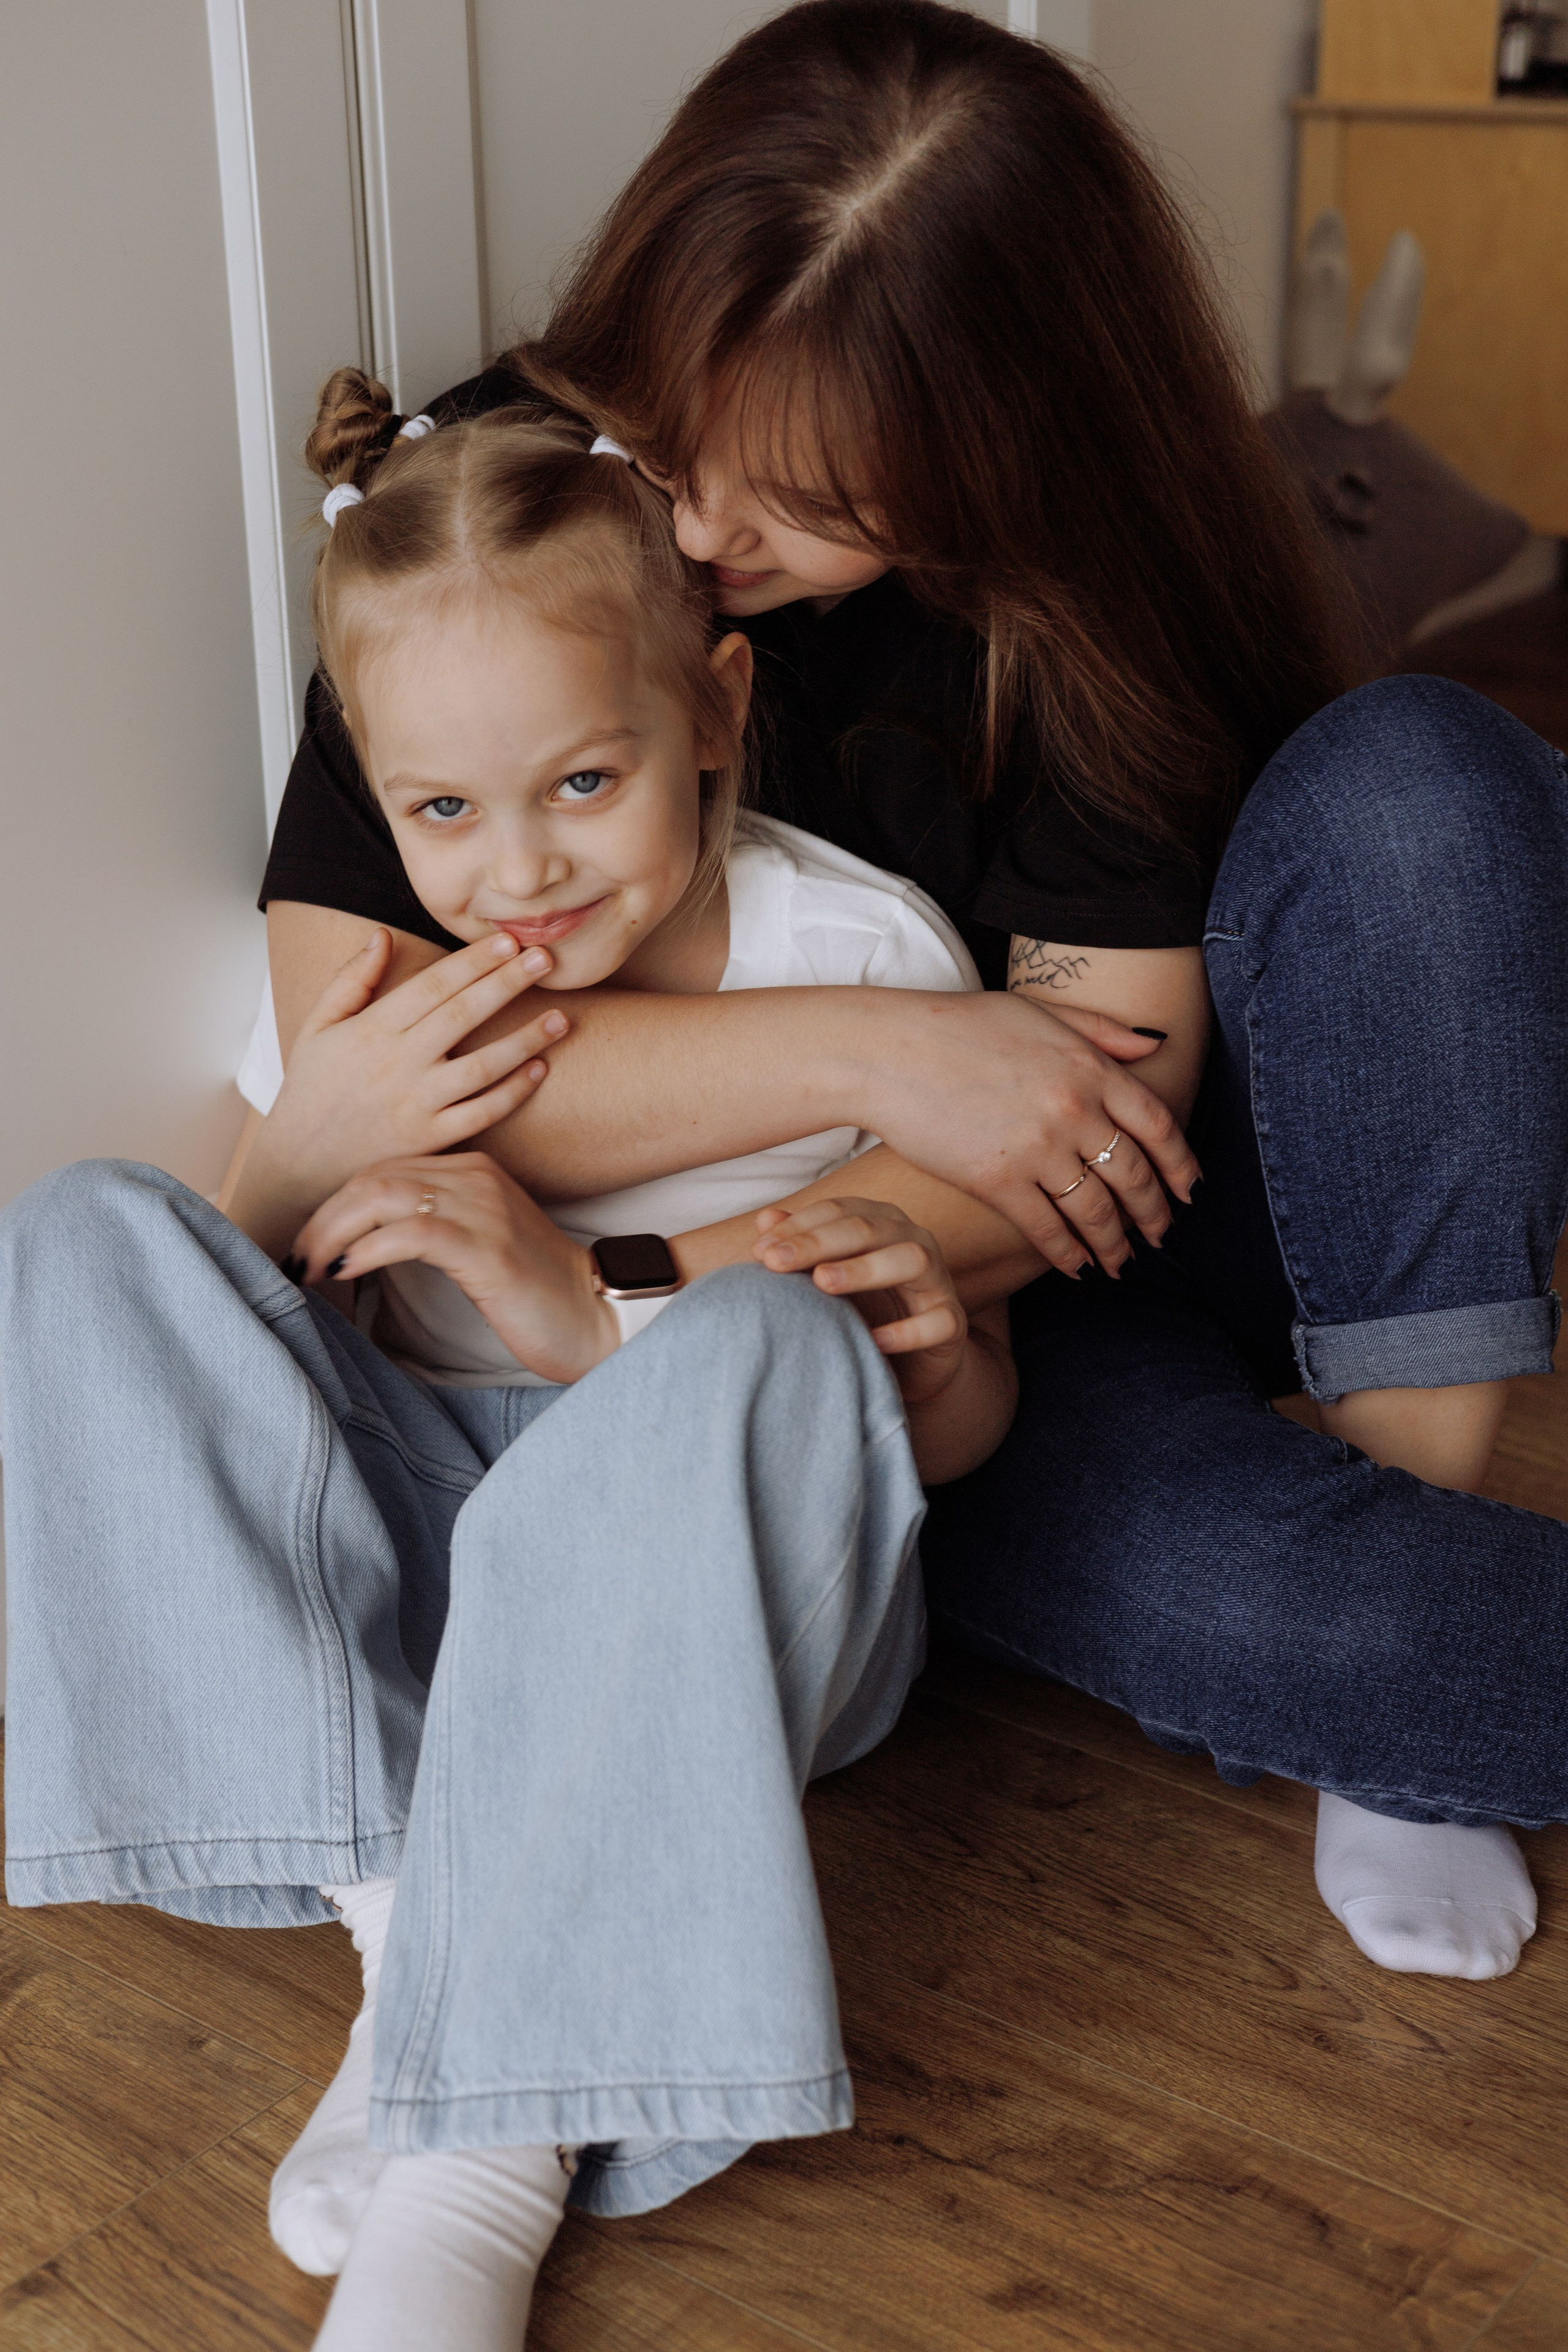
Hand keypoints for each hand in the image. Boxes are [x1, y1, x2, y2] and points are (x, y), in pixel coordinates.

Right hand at [231, 928, 567, 1252]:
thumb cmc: (312, 1089)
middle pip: (465, 1015)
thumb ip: (351, 980)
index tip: (508, 941)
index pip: (434, 985)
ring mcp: (417, 1104)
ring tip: (561, 1017)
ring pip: (483, 1066)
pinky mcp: (431, 1140)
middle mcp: (399, 1064)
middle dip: (509, 983)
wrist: (298, 1163)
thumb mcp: (318, 1026)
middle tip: (547, 959)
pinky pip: (482, 1113)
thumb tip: (381, 935)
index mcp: (373, 1030)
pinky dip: (513, 1092)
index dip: (474, 962)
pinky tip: (539, 1070)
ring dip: (526, 1039)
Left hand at [293, 1152, 618, 1384]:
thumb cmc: (534, 1291)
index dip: (334, 1205)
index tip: (306, 1243)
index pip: (383, 1169)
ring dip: (333, 1233)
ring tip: (309, 1268)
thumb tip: (364, 1246)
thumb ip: (433, 1228)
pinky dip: (369, 1250)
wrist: (595, 1313)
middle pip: (373, 1177)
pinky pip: (411, 1233)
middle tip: (294, 1259)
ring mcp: (482, 1208)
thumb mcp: (478, 1245)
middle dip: (322, 1219)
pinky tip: (347, 1271)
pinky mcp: (486, 1247)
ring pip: (382, 1197)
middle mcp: (474, 1178)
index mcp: (472, 1170)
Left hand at [754, 1197, 967, 1407]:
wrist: (910, 1362)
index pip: (838, 1211)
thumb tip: (765, 1218)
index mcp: (881, 1223)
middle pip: (869, 1228)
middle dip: (819, 1242)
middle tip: (775, 1262)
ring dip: (865, 1268)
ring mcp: (937, 1280)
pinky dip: (908, 1330)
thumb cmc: (864, 1309)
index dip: (798, 1226)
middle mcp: (912, 1241)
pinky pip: (939, 1320)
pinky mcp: (953, 1321)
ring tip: (822, 1283)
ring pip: (911, 1259)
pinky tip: (874, 1340)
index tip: (760, 1251)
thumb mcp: (826, 1278)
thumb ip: (800, 1247)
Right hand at [859, 992, 1199, 1275]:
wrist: (888, 1050)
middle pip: (1134, 1176)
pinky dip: (1068, 1255)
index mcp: (1089, 1068)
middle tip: (1161, 1235)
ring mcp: (1037, 1147)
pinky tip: (1078, 1267)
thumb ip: (1101, 1030)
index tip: (1190, 1191)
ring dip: (1116, 1244)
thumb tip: (1155, 1044)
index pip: (1158, 1125)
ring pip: (1096, 1211)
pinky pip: (1047, 1230)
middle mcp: (1073, 1109)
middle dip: (1155, 1214)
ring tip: (1122, 1263)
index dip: (1181, 1165)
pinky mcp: (997, 1181)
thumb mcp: (1039, 1012)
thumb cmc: (959, 1026)